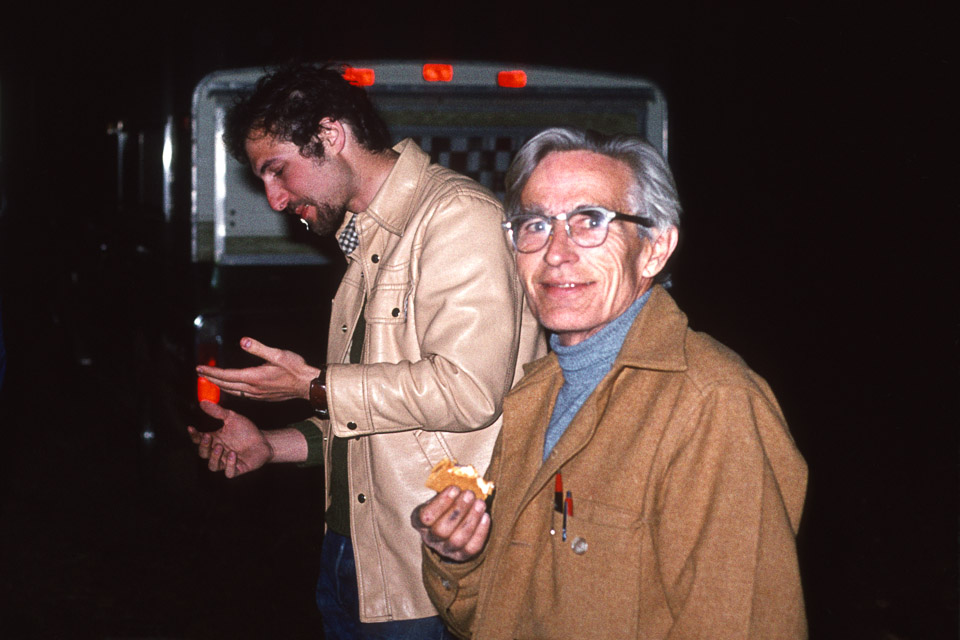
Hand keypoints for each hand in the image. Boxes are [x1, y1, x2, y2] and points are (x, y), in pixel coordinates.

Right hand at [186, 401, 272, 477]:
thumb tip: (203, 402)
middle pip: (203, 454)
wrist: (264, 441)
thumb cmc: (246, 430)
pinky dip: (229, 465)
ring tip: (219, 447)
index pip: (199, 440)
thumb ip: (218, 412)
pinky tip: (233, 454)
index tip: (191, 427)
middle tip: (208, 437)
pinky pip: (229, 473)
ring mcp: (227, 462)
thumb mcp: (232, 418)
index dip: (193, 435)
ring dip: (214, 458)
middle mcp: (218, 453)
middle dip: (203, 446)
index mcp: (215, 440)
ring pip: (213, 466)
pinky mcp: (237, 469)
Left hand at [196, 337, 318, 401]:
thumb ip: (259, 348)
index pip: (227, 375)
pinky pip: (242, 395)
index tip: (199, 369)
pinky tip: (232, 388)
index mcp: (254, 377)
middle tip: (200, 374)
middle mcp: (253, 388)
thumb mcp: (278, 354)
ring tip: (212, 381)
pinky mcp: (263, 397)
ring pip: (233, 391)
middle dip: (211, 379)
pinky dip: (232, 390)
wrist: (307, 385)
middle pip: (226, 385)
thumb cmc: (295, 369)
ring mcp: (257, 394)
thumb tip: (243, 341)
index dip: (211, 372)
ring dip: (220, 386)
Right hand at [411, 486, 490, 561]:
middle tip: (469, 494)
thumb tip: (463, 470)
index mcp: (419, 521)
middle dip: (458, 510)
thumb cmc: (446, 504)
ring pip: (457, 540)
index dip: (440, 503)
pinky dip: (480, 532)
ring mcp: (445, 549)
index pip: (425, 517)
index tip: (454, 488)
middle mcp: (430, 538)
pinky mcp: (460, 556)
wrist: (451, 526)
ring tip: (480, 503)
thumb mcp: (441, 495)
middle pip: (442, 530)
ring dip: (471, 520)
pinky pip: (471, 548)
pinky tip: (486, 517)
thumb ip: (449, 485)